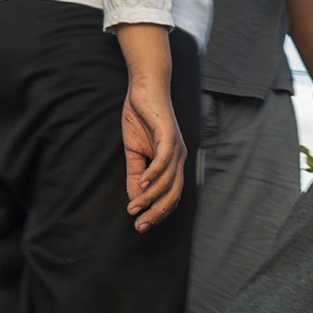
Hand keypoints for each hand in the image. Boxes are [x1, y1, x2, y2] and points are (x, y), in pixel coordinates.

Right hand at [121, 58, 186, 227]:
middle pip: (173, 194)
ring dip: (150, 197)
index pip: (171, 195)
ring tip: (133, 207)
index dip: (158, 212)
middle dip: (156, 212)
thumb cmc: (140, 118)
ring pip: (168, 181)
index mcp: (173, 163)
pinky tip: (142, 185)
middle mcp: (179, 157)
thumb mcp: (134, 151)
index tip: (141, 225)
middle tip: (139, 226)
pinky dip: (153, 175)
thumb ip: (135, 174)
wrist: (144, 87)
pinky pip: (163, 160)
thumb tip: (134, 198)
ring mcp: (176, 146)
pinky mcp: (168, 134)